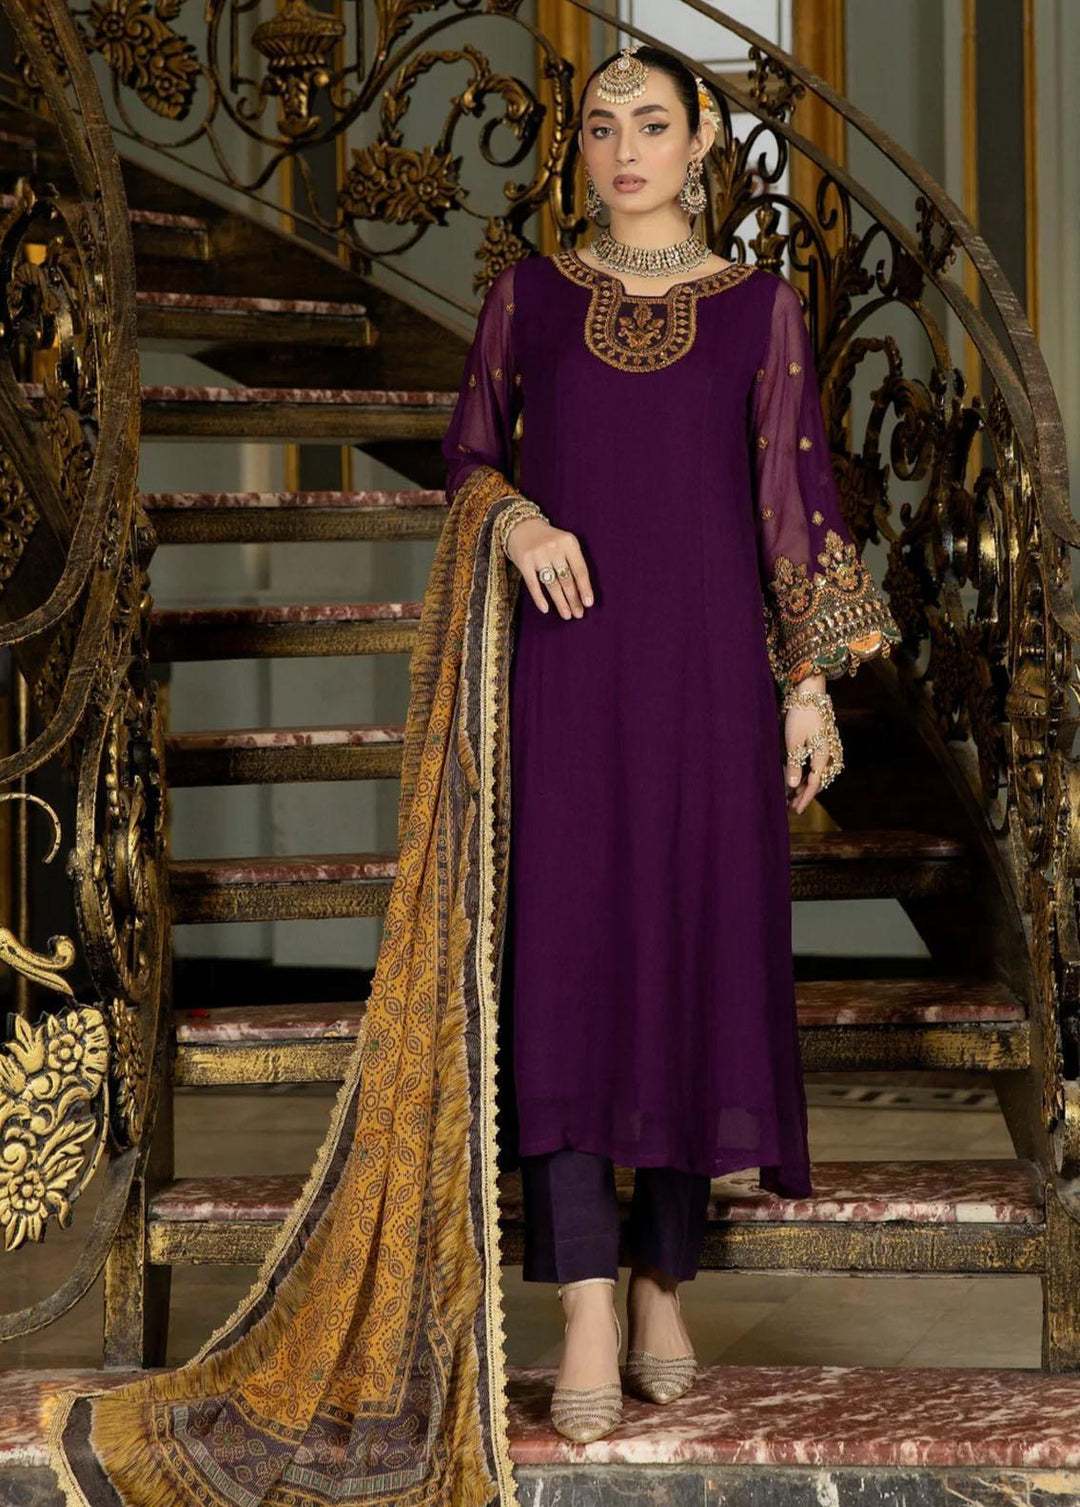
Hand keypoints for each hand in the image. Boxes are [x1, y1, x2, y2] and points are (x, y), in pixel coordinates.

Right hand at [505, 517, 593, 619]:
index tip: (588, 604)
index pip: (580, 570)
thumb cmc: (548, 540)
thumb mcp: (564, 543)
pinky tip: (546, 609)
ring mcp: (538, 554)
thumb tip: (581, 592)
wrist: (521, 526)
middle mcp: (554, 547)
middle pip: (567, 579)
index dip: (585, 588)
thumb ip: (573, 562)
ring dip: (560, 602)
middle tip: (578, 614)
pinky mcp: (524, 561)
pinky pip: (533, 584)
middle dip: (573, 599)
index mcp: (569, 542)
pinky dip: (539, 598)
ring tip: (567, 615)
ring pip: (552, 584)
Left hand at [784, 680, 831, 813]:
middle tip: (791, 805)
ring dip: (807, 784)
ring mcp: (829, 748)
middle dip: (805, 794)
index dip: (804, 798)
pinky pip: (819, 764)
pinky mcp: (824, 742)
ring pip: (819, 773)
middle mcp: (829, 754)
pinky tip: (800, 775)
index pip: (814, 784)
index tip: (795, 809)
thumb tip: (793, 786)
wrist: (810, 693)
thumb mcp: (794, 741)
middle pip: (818, 780)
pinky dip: (809, 773)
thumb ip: (794, 764)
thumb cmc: (801, 715)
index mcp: (822, 755)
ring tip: (793, 793)